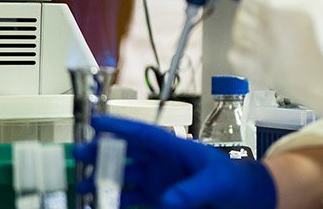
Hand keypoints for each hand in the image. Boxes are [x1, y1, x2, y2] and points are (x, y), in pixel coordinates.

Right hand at [73, 115, 276, 208]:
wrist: (243, 198)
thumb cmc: (233, 181)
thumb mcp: (215, 182)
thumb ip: (192, 190)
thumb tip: (168, 200)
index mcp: (175, 147)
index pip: (144, 134)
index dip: (120, 126)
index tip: (97, 122)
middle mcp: (161, 162)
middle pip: (126, 153)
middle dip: (102, 152)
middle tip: (79, 154)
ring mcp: (157, 180)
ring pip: (124, 176)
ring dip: (103, 179)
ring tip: (83, 185)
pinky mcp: (156, 199)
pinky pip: (130, 198)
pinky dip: (115, 201)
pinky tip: (101, 204)